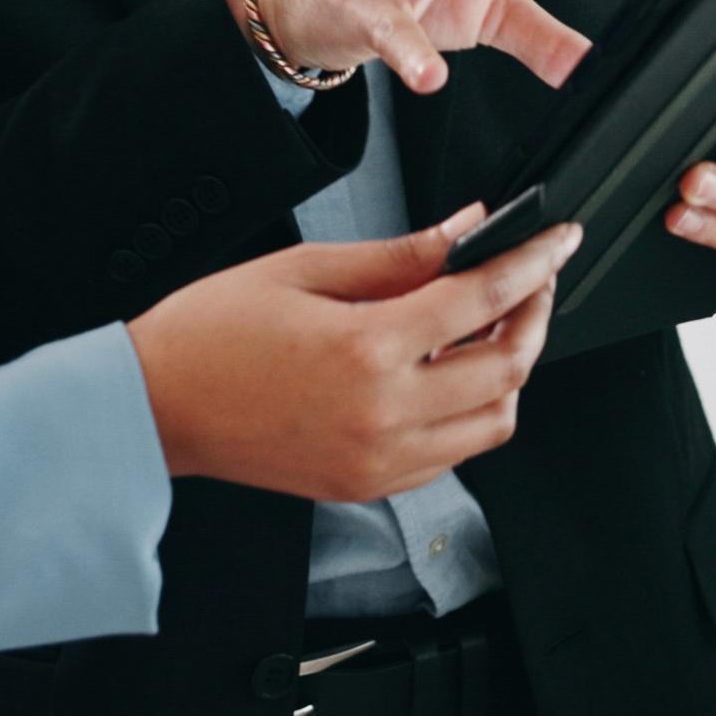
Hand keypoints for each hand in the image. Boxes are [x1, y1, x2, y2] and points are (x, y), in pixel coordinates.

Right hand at [124, 207, 582, 502]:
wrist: (157, 406)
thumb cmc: (211, 332)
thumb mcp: (303, 268)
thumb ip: (396, 256)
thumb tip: (462, 232)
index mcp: (365, 348)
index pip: (482, 300)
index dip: (533, 263)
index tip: (557, 240)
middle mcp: (383, 414)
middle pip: (508, 370)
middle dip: (536, 316)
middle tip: (533, 278)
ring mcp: (380, 460)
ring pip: (495, 423)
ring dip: (510, 372)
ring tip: (491, 326)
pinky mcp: (370, 484)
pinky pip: (454, 454)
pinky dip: (471, 412)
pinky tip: (446, 372)